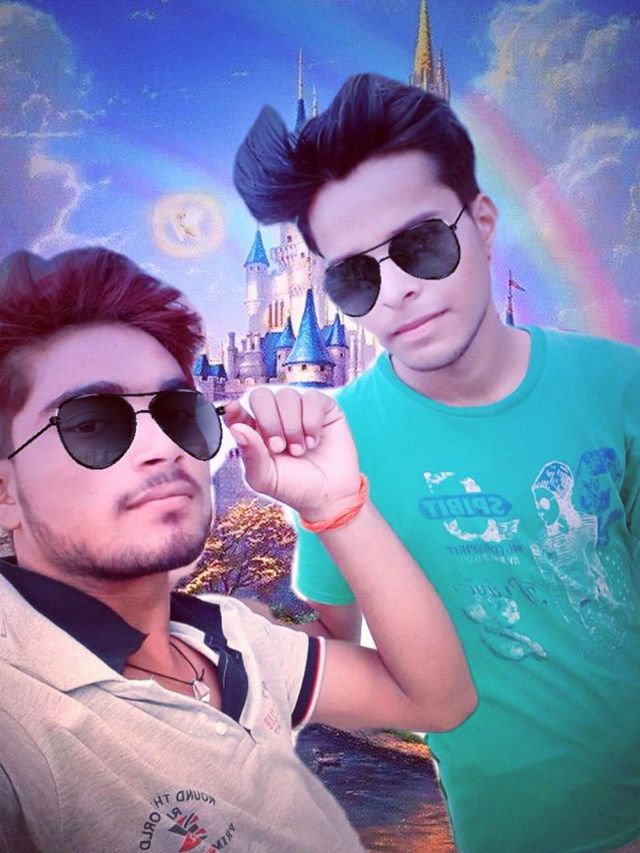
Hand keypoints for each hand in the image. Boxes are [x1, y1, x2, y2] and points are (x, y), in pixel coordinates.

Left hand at [223, 388, 360, 518]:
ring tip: (299, 450)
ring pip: (287, 396)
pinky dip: (311, 421)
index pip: (237, 411)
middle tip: (279, 447)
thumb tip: (236, 428)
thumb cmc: (294, 487)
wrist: (330, 496)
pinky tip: (314, 442)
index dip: (233, 409)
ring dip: (293, 426)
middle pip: (261, 396)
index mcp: (254, 432)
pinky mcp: (322, 408)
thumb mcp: (265, 478)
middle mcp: (275, 416)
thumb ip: (250, 454)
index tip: (232, 410)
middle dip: (269, 421)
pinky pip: (312, 398)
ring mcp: (298, 409)